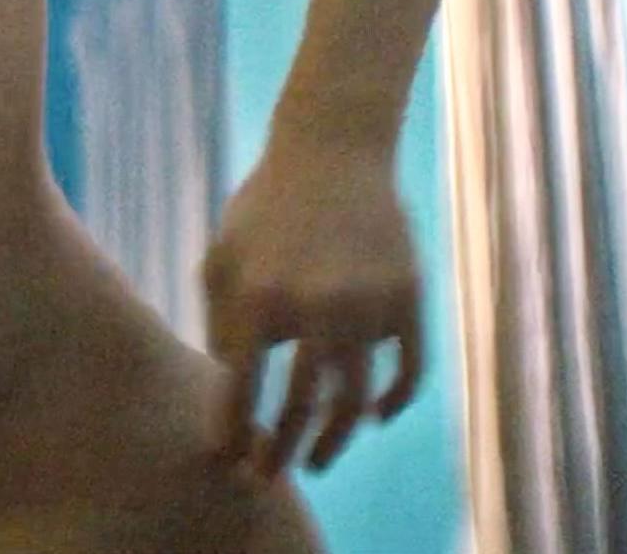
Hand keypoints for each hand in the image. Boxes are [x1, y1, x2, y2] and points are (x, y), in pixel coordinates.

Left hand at [201, 143, 424, 477]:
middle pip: (300, 405)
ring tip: (318, 458)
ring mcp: (367, 305)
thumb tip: (228, 393)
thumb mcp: (221, 257)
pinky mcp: (408, 298)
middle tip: (272, 475)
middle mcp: (315, 307)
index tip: (230, 462)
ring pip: (355, 399)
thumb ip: (218, 324)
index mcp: (257, 298)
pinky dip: (394, 401)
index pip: (242, 388)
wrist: (332, 152)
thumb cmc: (263, 209)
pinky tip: (375, 417)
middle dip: (283, 450)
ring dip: (335, 437)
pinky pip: (406, 370)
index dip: (234, 433)